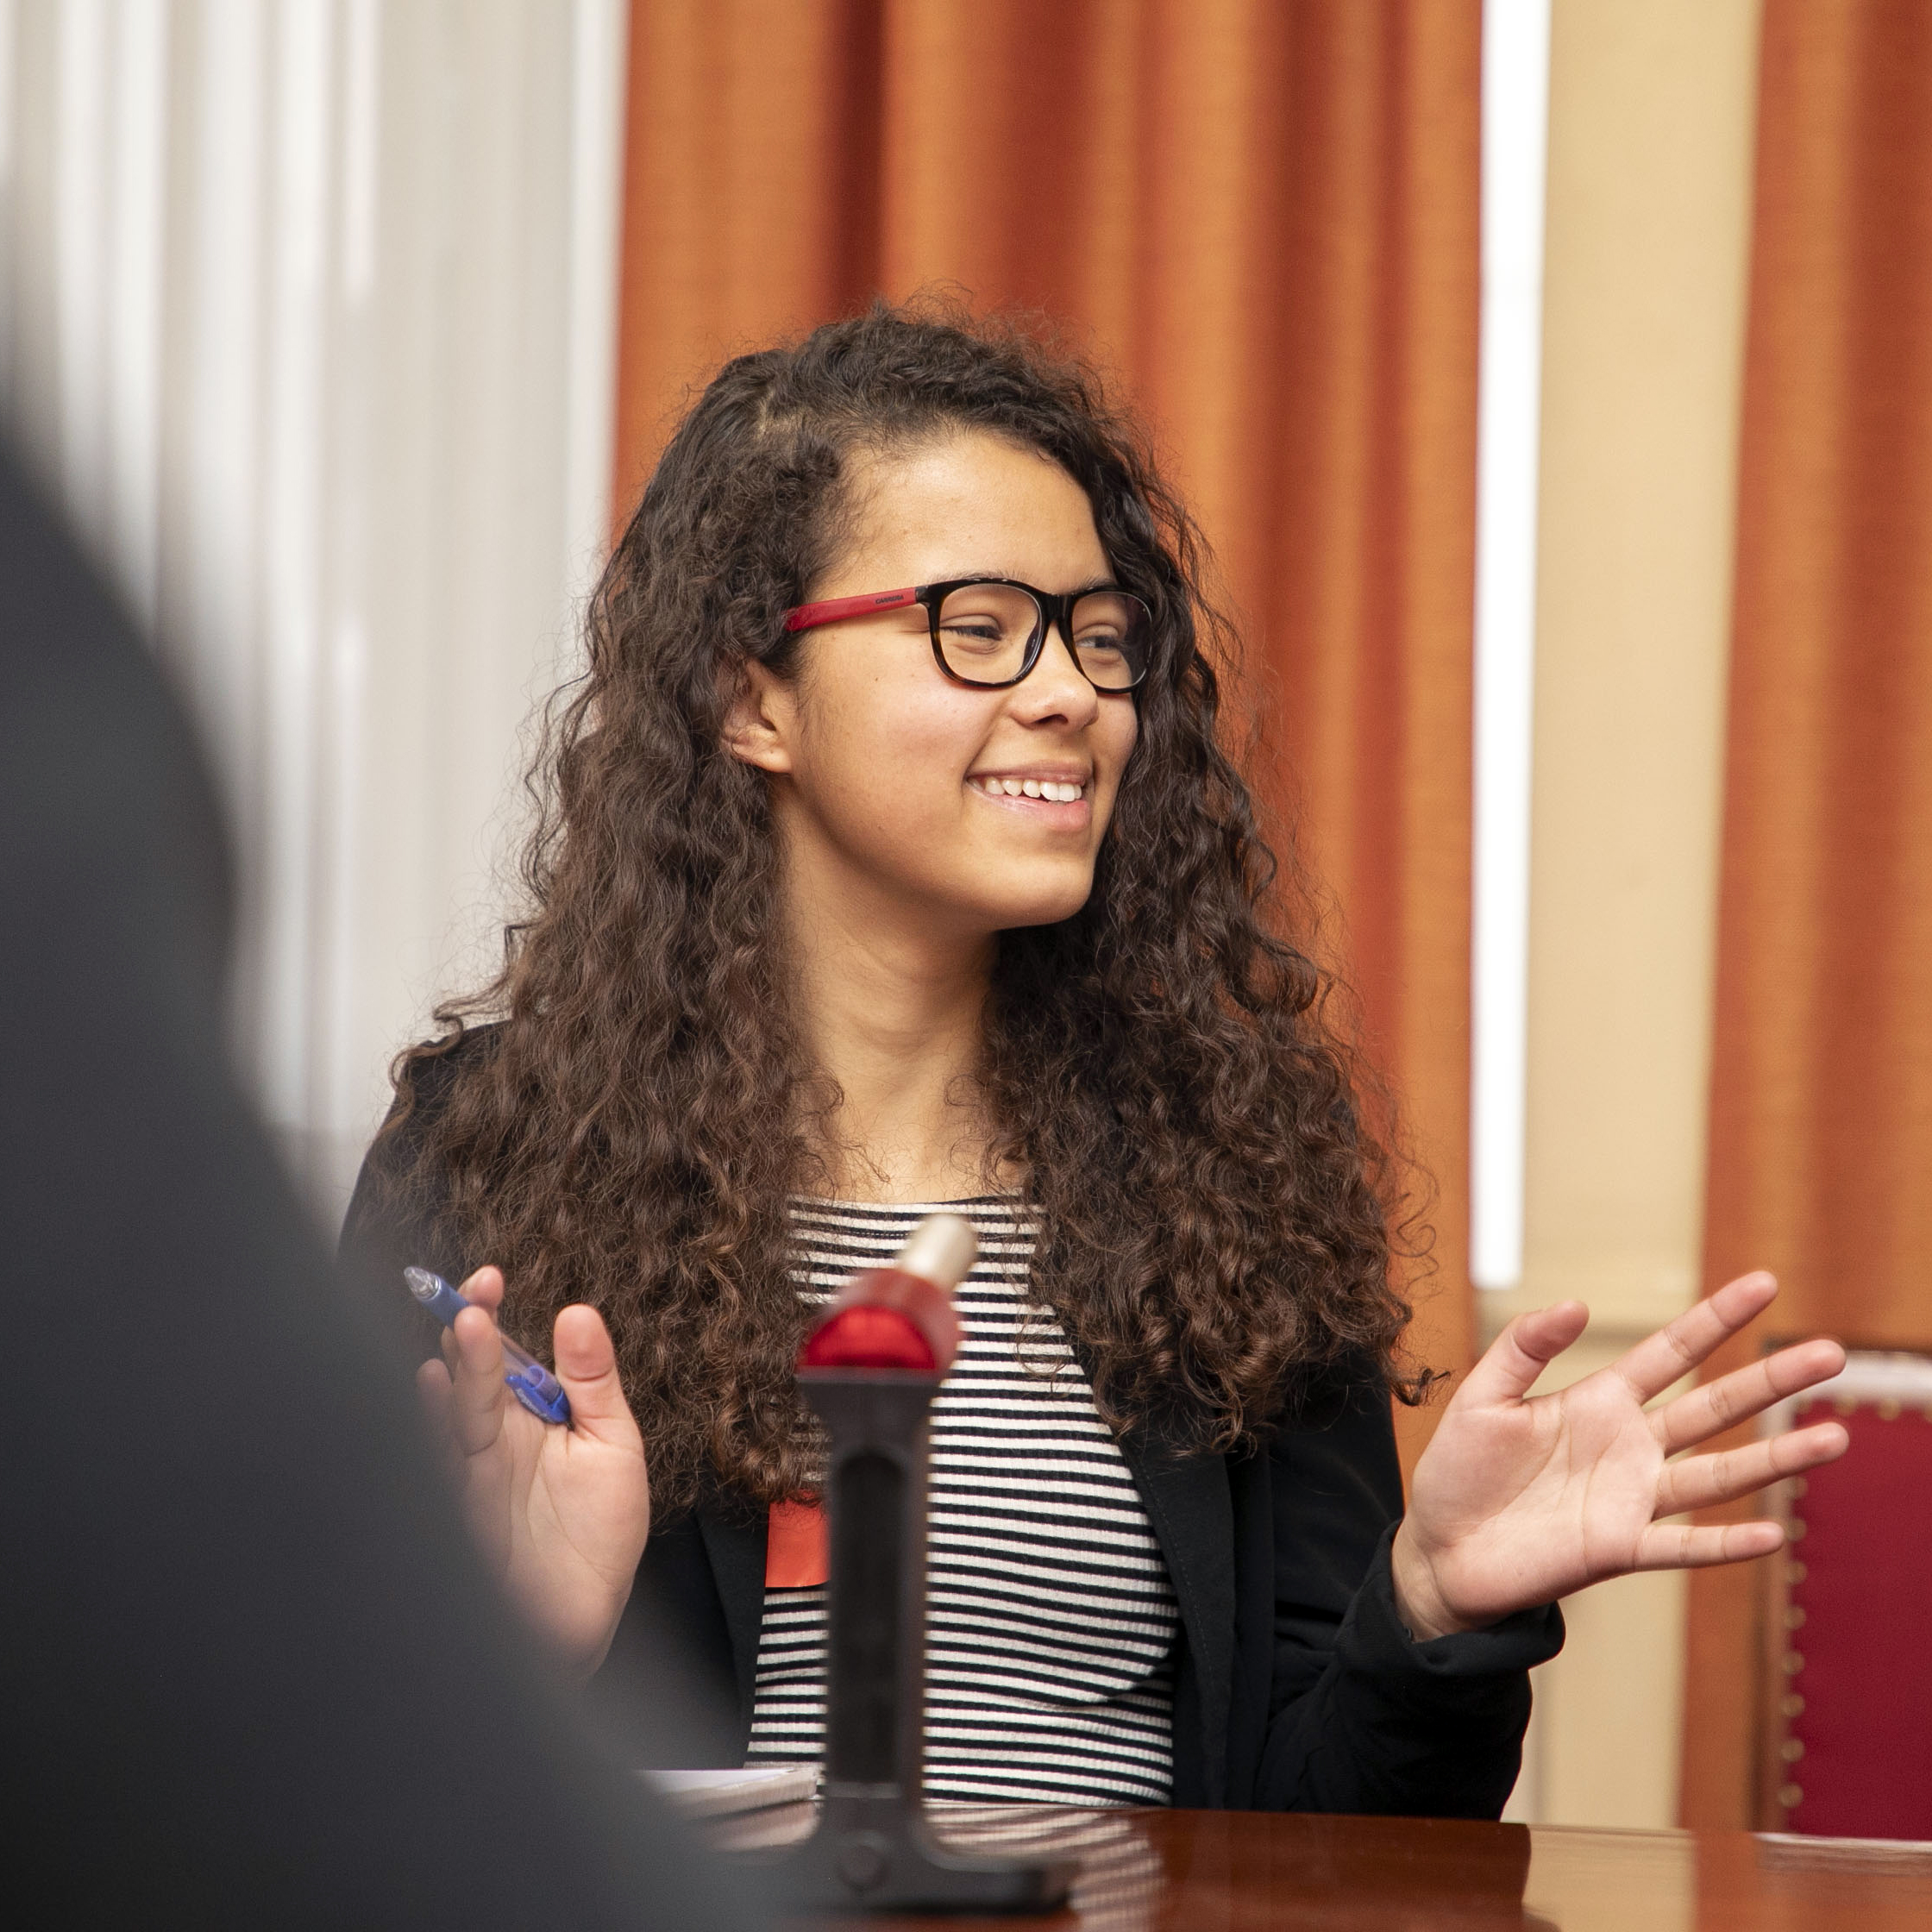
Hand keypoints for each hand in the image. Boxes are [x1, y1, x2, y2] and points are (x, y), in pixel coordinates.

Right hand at [417, 1267, 649, 1675]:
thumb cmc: (597, 1540)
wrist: (580, 1622)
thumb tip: (579, 1312)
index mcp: (530, 1415)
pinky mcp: (460, 1513)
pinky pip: (440, 1463)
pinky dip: (433, 1426)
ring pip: (453, 1411)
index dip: (490, 1314)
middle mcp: (494, 1438)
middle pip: (471, 1373)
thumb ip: (593, 1380)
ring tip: (463, 1331)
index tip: (490, 1278)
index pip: (502, 1352)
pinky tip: (431, 1389)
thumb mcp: (614, 1445)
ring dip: (456, 1370)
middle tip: (472, 1299)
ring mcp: (472, 1475)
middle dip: (469, 1332)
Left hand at [1390, 1272, 1847, 1640]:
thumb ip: (1523, 1348)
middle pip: (1713, 1407)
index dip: (1716, 1320)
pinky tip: (1773, 1532)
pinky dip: (1725, 1542)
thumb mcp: (1481, 1397)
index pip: (1671, 1352)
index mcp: (1599, 1402)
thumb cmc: (1459, 1471)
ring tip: (1834, 1436)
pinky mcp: (1618, 1549)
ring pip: (1717, 1475)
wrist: (1439, 1549)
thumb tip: (1576, 1304)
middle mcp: (1628, 1447)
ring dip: (1775, 1459)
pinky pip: (1682, 1546)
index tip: (1764, 1285)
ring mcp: (1630, 1499)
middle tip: (1832, 1354)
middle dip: (1771, 1381)